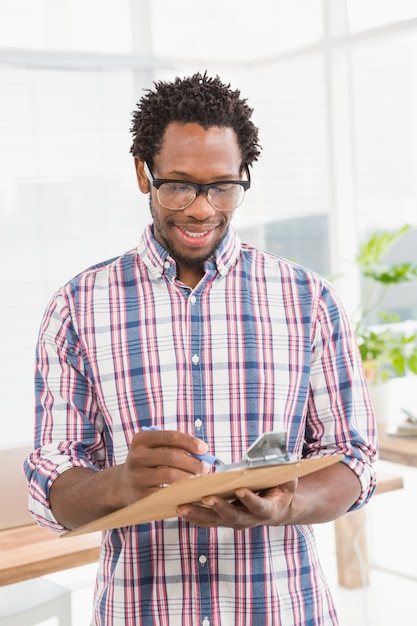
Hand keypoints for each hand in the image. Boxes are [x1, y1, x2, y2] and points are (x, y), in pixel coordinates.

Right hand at [117, 429, 211, 506]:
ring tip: (200, 479)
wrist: (124, 485)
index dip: (190, 442)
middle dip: (193, 462)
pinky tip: (190, 491)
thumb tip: (203, 452)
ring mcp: (138, 476)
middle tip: (206, 467)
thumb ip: (176, 446)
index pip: (170, 437)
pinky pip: (167, 492)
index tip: (204, 449)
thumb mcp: (154, 448)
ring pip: (171, 475)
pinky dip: (182, 491)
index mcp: (141, 439)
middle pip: (172, 456)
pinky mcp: (142, 495)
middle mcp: (137, 456)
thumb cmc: (148, 463)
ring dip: (190, 477)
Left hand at [177, 480, 297, 529]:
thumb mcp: (289, 480)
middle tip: (206, 497)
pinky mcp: (224, 521)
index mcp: (268, 509)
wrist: (277, 508)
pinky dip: (193, 517)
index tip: (240, 490)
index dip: (249, 499)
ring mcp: (236, 522)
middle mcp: (250, 520)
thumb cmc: (281, 489)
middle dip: (219, 507)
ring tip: (182, 506)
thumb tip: (282, 460)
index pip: (258, 506)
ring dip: (198, 514)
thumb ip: (286, 473)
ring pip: (215, 521)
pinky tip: (180, 509)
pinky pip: (207, 522)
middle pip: (233, 516)